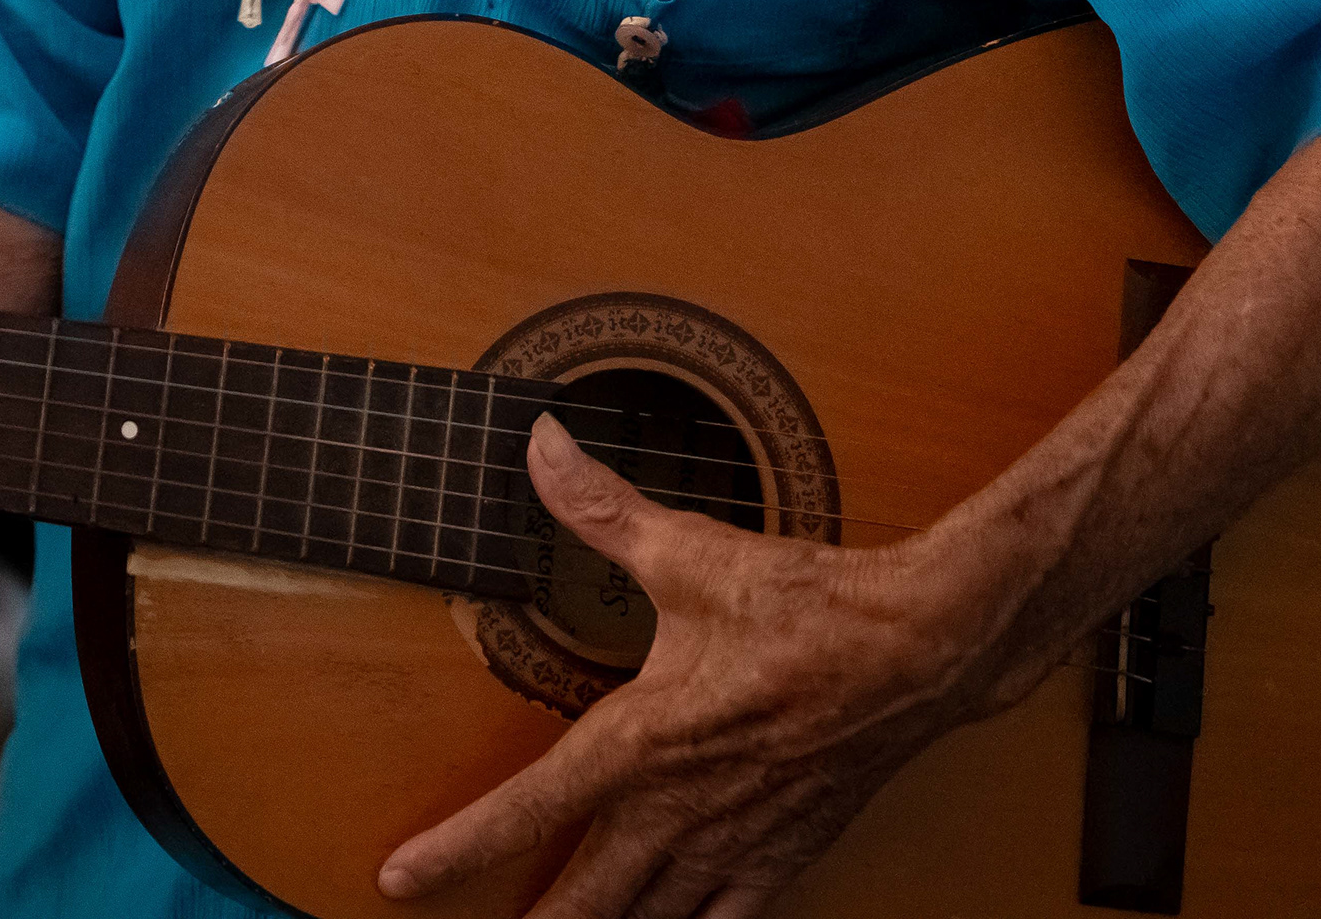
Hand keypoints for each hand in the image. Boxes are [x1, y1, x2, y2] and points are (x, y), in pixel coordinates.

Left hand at [378, 415, 1006, 918]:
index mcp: (645, 742)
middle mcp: (682, 810)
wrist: (921, 652)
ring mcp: (735, 844)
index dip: (455, 850)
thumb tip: (541, 447)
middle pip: (583, 902)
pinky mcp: (783, 855)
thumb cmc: (809, 607)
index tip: (399, 877)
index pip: (528, 809)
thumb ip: (602, 510)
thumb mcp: (691, 551)